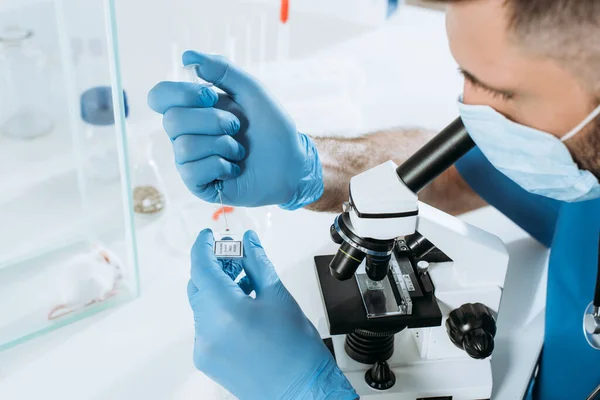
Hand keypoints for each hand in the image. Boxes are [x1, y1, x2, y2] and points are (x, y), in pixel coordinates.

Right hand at [147, 51, 322, 208]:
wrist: (291, 164)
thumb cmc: (272, 128)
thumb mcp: (251, 91)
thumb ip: (222, 70)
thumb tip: (186, 57)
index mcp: (193, 109)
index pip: (160, 96)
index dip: (181, 94)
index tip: (211, 95)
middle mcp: (186, 134)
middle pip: (171, 121)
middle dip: (212, 121)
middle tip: (236, 126)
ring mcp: (190, 160)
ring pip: (184, 147)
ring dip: (221, 145)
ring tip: (239, 150)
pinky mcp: (198, 184)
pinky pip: (192, 171)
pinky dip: (220, 166)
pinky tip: (234, 168)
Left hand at [187, 229, 357, 399]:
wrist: (301, 391)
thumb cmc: (296, 350)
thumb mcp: (277, 295)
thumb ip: (257, 263)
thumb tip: (248, 242)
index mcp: (224, 311)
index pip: (201, 267)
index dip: (203, 246)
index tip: (209, 236)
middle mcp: (207, 330)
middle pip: (199, 285)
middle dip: (214, 267)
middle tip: (236, 256)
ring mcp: (204, 348)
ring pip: (202, 305)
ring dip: (218, 288)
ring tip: (245, 282)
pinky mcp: (207, 359)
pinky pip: (206, 324)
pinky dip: (218, 310)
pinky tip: (241, 306)